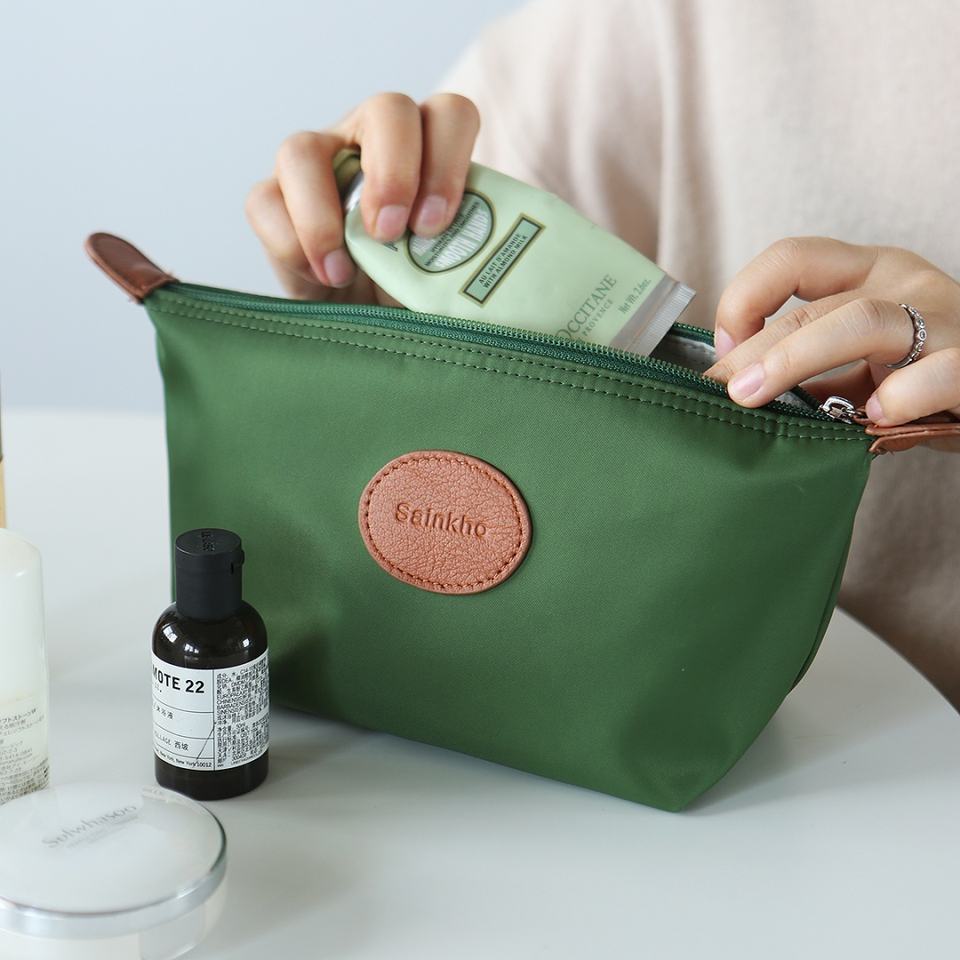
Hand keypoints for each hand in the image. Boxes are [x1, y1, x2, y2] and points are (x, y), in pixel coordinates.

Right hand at [245, 91, 480, 302]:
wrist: (366, 323)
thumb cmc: (414, 290)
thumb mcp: (446, 276)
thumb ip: (463, 262)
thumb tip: (482, 286)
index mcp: (429, 147)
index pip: (449, 115)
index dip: (447, 160)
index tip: (437, 225)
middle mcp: (371, 140)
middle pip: (387, 110)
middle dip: (393, 172)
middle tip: (395, 234)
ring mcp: (316, 163)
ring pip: (302, 148)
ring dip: (323, 213)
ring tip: (346, 268)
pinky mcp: (271, 200)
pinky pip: (263, 202)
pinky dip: (291, 244)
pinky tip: (323, 277)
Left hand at [703, 238, 959, 426]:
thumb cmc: (920, 376)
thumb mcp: (857, 363)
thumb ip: (807, 373)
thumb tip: (735, 392)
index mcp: (868, 272)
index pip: (792, 258)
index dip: (744, 299)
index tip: (723, 351)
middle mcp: (904, 283)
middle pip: (812, 307)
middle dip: (754, 352)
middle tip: (721, 392)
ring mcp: (941, 320)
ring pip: (862, 323)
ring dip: (796, 360)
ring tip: (757, 397)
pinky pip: (938, 372)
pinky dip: (903, 394)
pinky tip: (876, 416)